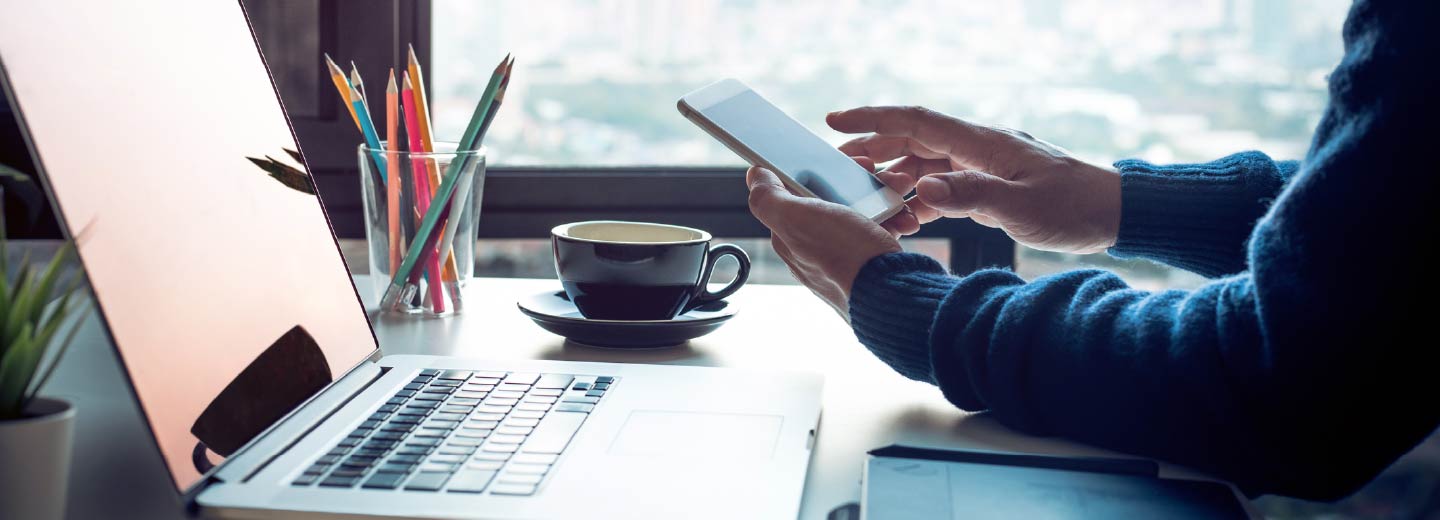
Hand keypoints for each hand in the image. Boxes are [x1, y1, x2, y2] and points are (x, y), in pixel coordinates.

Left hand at [746, 165, 901, 318]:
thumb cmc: (844, 257)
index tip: (843, 160)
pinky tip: (905, 220)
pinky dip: (894, 222)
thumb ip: (769, 198)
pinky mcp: (868, 264)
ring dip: (883, 199)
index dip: (818, 170)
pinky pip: (880, 233)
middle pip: (831, 200)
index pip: (796, 191)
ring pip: (861, 213)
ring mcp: (842, 257)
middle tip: (882, 176)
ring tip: (899, 194)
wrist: (890, 294)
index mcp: (790, 235)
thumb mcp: (797, 218)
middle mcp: (812, 248)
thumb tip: (754, 176)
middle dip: (859, 183)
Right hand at [829, 106, 1121, 253]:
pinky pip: (945, 186)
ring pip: (926, 165)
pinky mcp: (992, 187)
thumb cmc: (1074, 207)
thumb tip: (920, 188)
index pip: (915, 121)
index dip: (871, 120)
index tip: (834, 121)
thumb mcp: (1019, 206)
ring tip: (866, 198)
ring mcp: (984, 166)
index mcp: (981, 143)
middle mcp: (978, 148)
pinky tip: (906, 217)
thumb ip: (968, 196)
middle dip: (873, 150)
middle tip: (836, 167)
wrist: (1115, 213)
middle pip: (913, 140)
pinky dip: (921, 199)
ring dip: (895, 178)